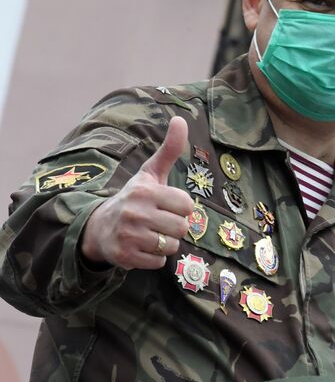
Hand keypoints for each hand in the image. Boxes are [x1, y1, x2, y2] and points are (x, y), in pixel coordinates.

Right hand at [80, 115, 193, 268]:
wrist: (99, 226)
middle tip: (159, 223)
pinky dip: (155, 258)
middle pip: (182, 228)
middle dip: (175, 228)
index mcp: (145, 191)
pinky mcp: (126, 256)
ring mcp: (130, 235)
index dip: (181, 208)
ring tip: (150, 234)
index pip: (188, 206)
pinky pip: (159, 262)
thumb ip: (169, 150)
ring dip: (165, 243)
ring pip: (171, 246)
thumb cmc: (134, 199)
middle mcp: (136, 212)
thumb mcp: (150, 174)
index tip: (167, 206)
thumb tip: (181, 119)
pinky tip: (142, 247)